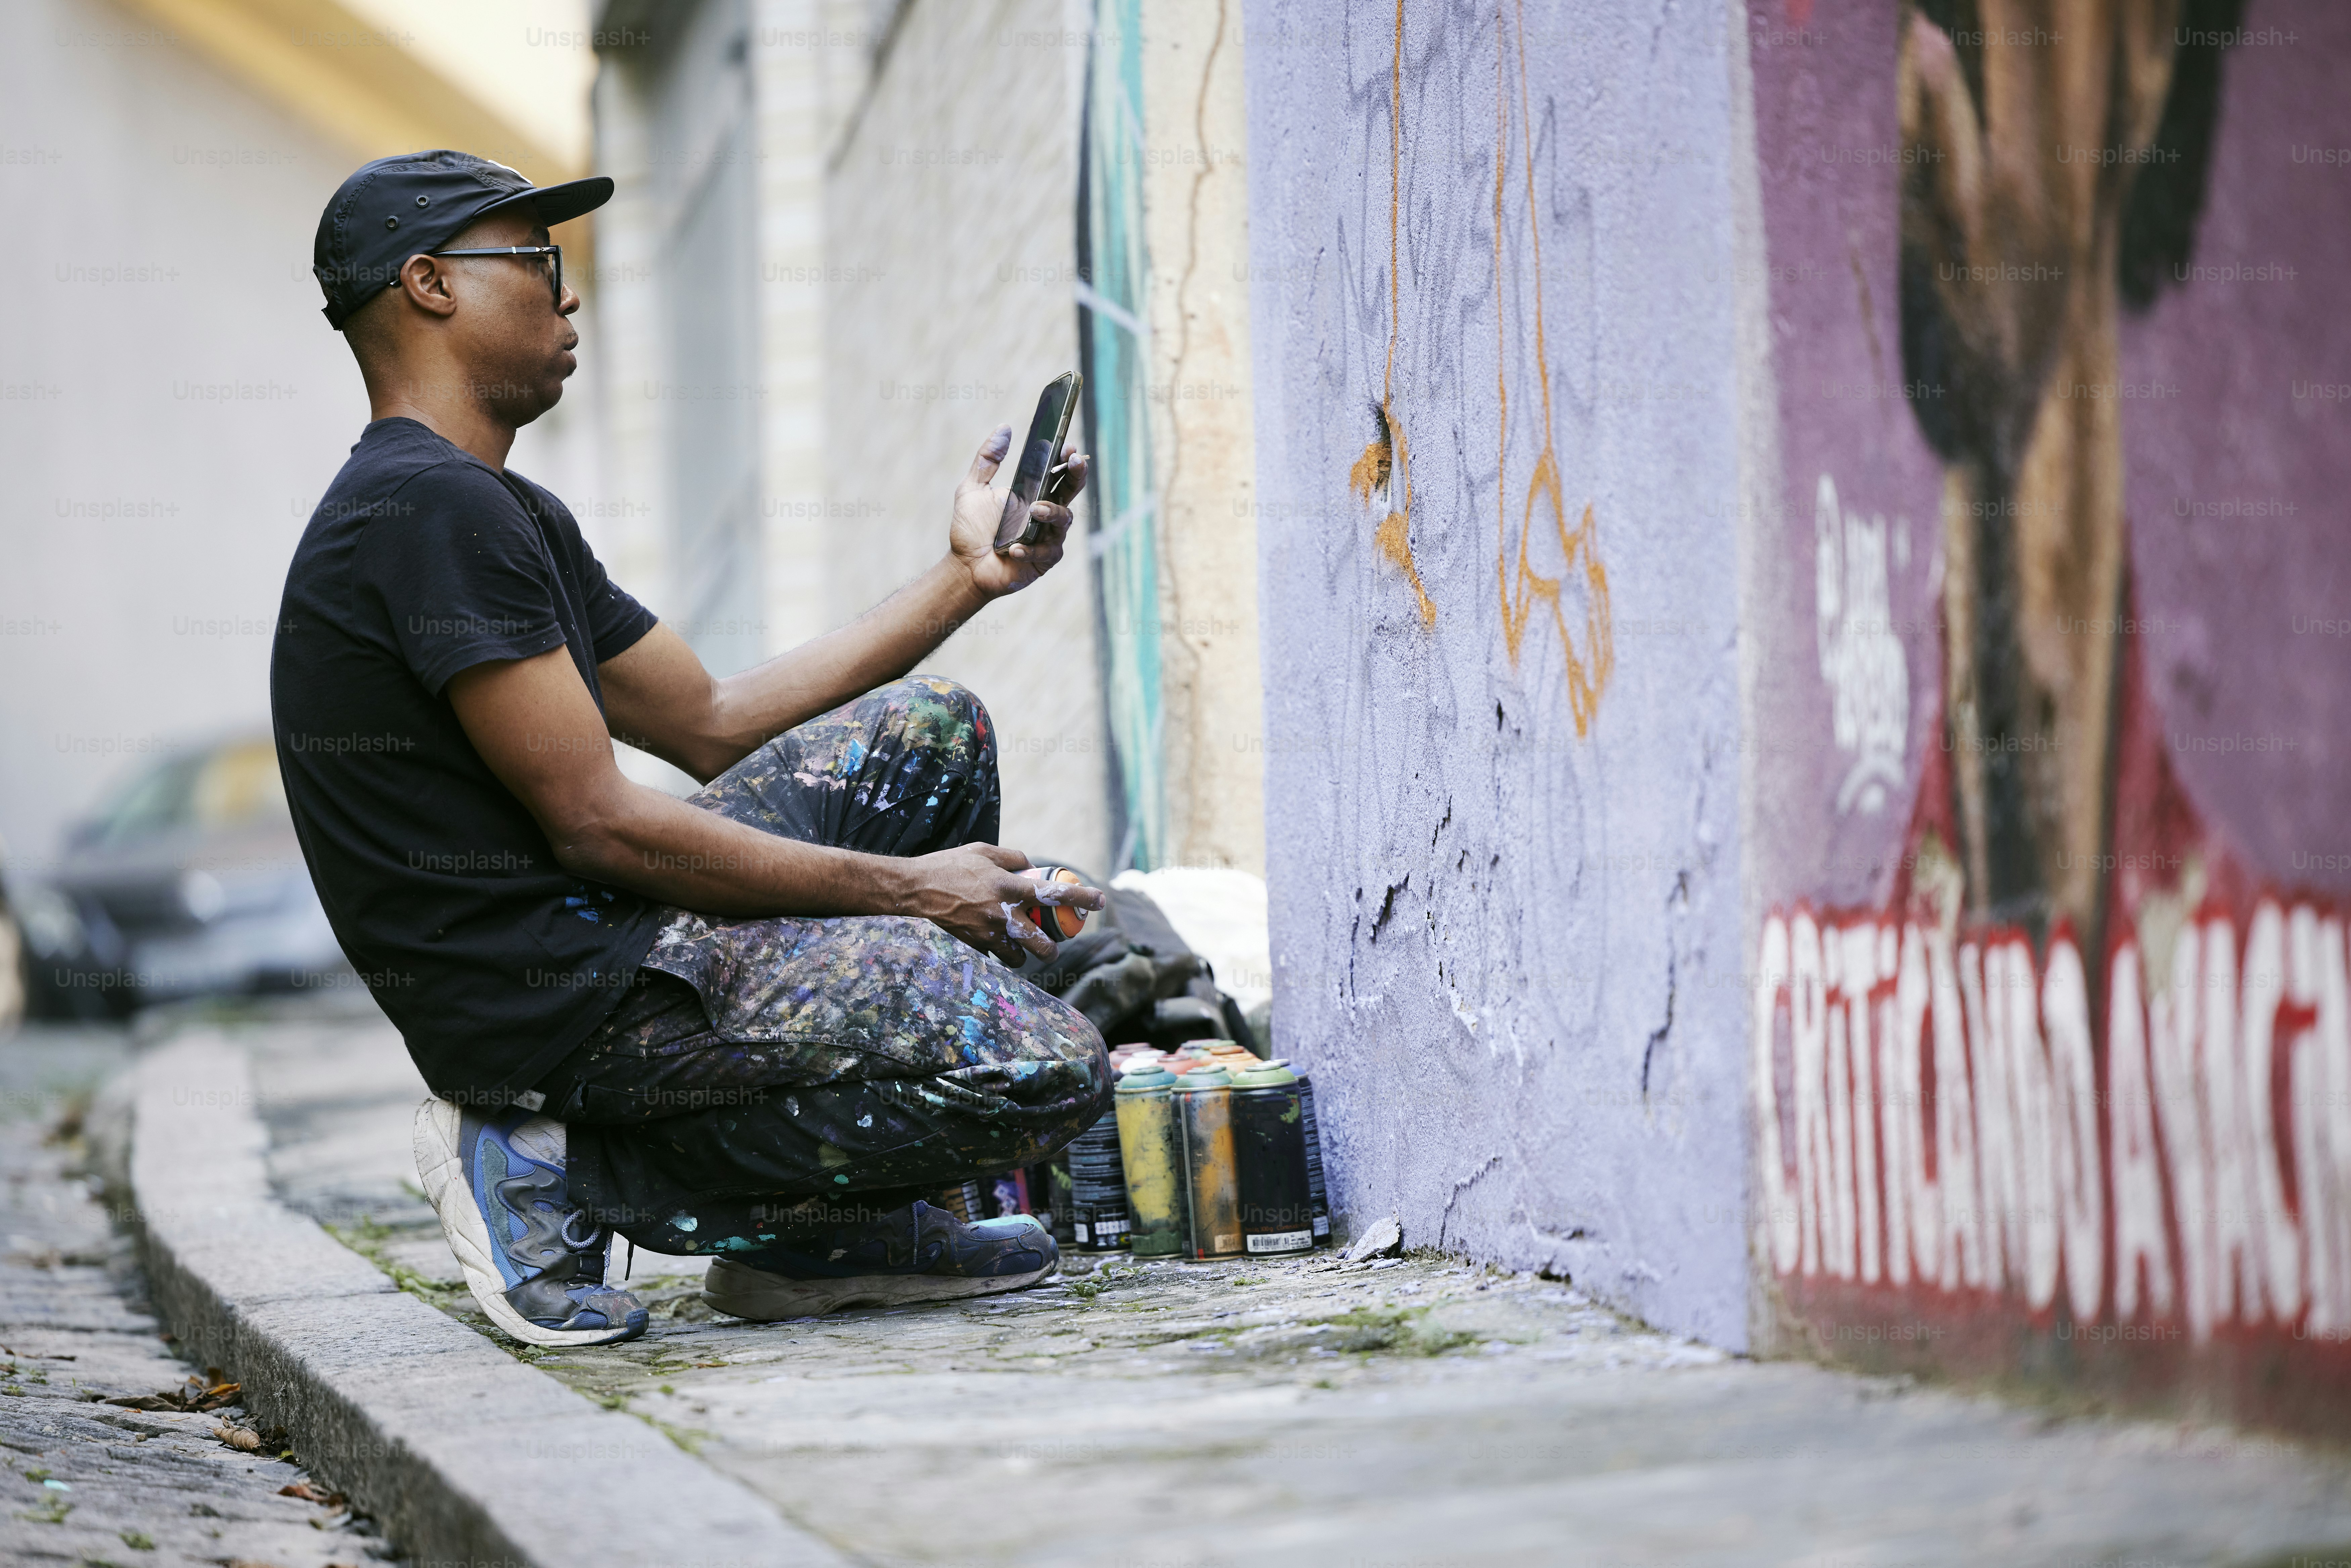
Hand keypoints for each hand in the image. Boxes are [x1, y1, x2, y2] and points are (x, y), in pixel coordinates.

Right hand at [895, 842, 1106, 964]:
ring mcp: (987, 934)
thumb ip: (1012, 858)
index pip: (1053, 894)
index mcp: (1007, 886)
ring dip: (1025, 954)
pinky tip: (995, 941)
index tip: (1101, 901)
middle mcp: (1001, 914)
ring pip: (1019, 958)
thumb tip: (1032, 867)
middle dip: (1052, 950)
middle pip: (1042, 944)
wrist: (913, 890)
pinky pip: (995, 956)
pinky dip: (1000, 952)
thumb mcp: (983, 851)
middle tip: (1053, 944)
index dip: (1080, 899)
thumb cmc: (948, 866)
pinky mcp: (973, 946)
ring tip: (1021, 944)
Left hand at [948, 424, 1090, 599]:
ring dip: (1050, 512)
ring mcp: (1048, 537)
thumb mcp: (972, 489)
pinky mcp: (1044, 560)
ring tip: (1034, 509)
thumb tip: (1004, 427)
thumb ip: (987, 459)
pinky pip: (1047, 551)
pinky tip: (1012, 548)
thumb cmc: (970, 530)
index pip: (1057, 473)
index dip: (1067, 459)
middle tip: (1075, 462)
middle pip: (1071, 491)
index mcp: (1033, 494)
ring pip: (1063, 520)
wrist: (965, 566)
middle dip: (1076, 475)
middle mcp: (1045, 513)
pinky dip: (1030, 548)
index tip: (1067, 446)